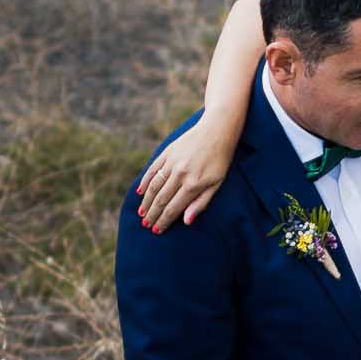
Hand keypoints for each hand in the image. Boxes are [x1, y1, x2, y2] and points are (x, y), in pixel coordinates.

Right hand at [138, 111, 235, 231]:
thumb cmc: (220, 160)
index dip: (164, 221)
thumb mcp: (217, 183)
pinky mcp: (167, 152)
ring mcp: (172, 162)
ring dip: (146, 202)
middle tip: (146, 225)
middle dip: (152, 215)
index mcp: (193, 184)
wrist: (217, 129)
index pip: (173, 208)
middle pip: (161, 199)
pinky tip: (140, 192)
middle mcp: (180, 174)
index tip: (157, 230)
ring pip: (154, 186)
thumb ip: (201, 203)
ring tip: (141, 214)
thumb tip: (186, 221)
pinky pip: (152, 170)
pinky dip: (145, 182)